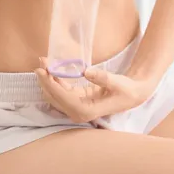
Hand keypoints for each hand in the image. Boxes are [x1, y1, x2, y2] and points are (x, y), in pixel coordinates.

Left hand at [35, 58, 157, 123]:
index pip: (62, 97)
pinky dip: (54, 80)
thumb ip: (102, 77)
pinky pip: (60, 91)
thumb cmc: (126, 90)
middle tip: (41, 61)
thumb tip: (86, 71)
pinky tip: (51, 68)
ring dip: (47, 79)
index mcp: (86, 111)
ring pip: (54, 94)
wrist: (132, 94)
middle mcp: (78, 112)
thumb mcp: (117, 82)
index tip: (42, 70)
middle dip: (45, 80)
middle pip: (54, 97)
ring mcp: (76, 107)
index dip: (50, 84)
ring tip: (44, 61)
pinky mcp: (76, 100)